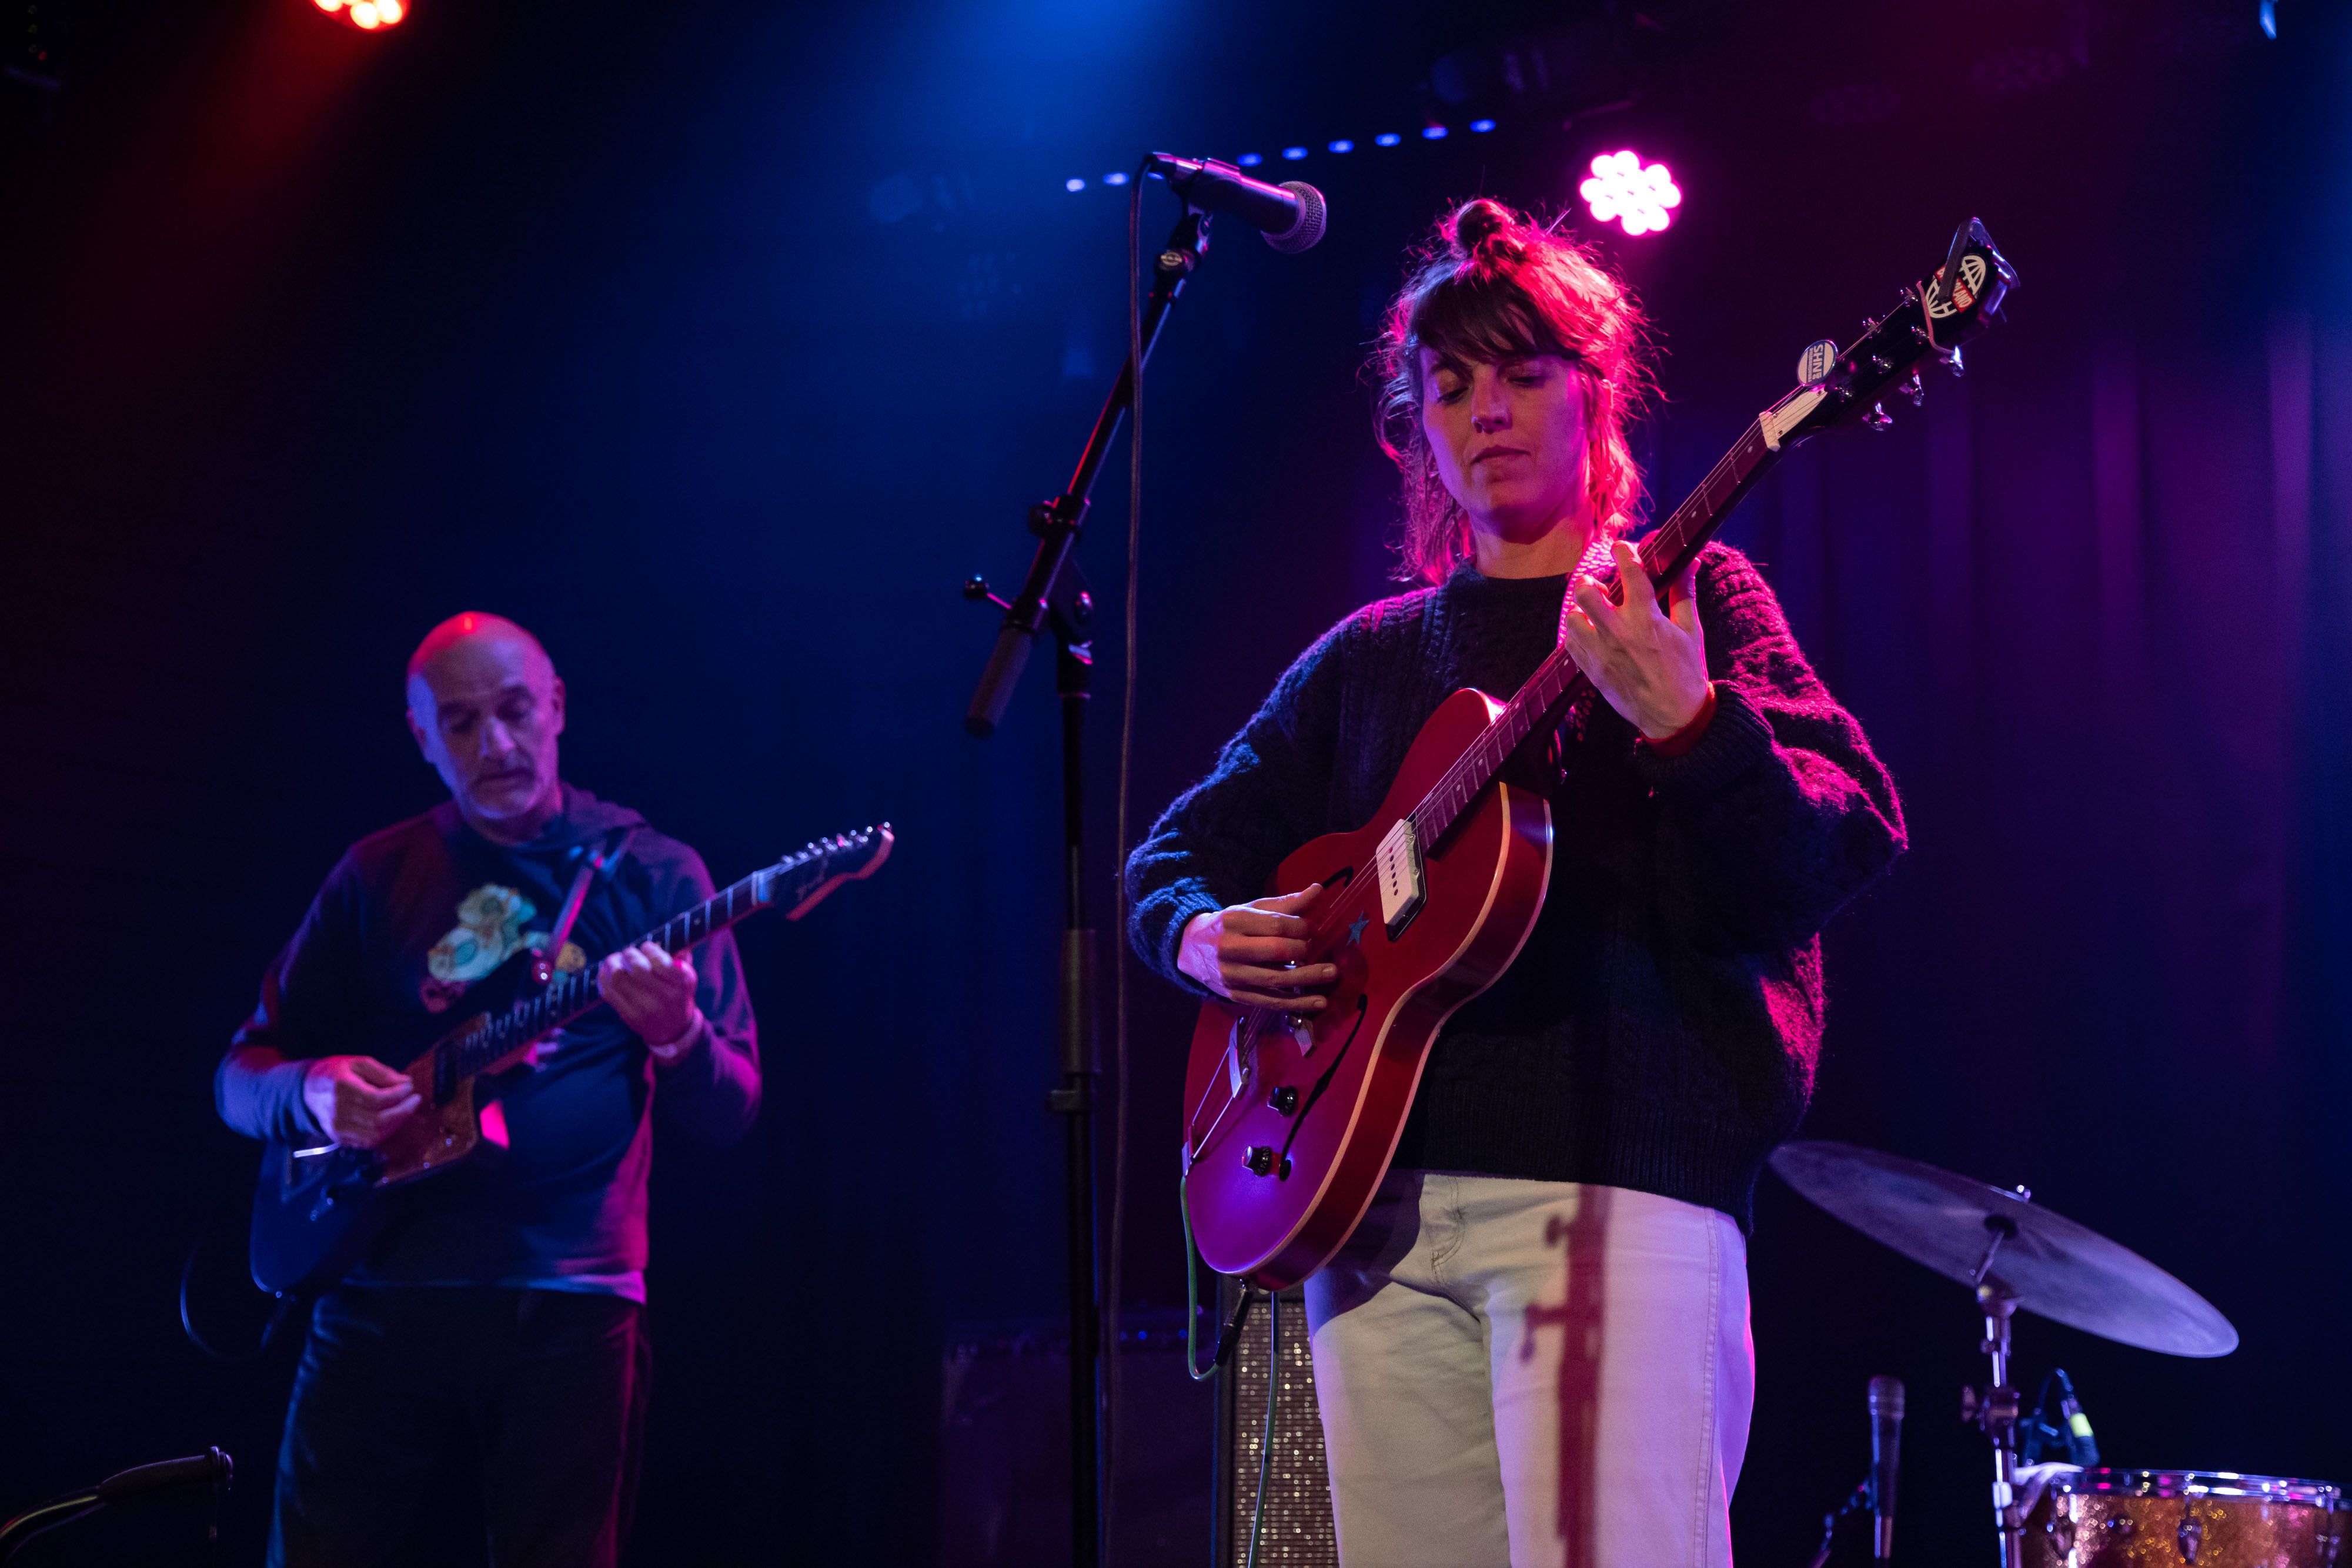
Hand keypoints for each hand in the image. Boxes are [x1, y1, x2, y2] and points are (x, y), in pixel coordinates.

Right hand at [302, 1056, 419, 1148]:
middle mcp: (337, 1111)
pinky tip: (393, 1120)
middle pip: (378, 1120)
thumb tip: (407, 1083)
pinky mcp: (339, 1137)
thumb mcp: (358, 1063)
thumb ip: (383, 1073)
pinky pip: (367, 1141)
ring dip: (397, 1123)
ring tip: (405, 1109)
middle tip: (415, 1099)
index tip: (410, 1087)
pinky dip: (385, 1132)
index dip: (399, 1094)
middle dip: (403, 1110)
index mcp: (341, 1088)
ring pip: (375, 1134)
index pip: (377, 1099)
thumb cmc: (336, 1072)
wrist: (307, 1090)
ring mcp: (337, 1128)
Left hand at [598, 941, 701, 1057]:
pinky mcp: (628, 1015)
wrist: (673, 1030)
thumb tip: (666, 937)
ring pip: (618, 978)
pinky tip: (606, 971)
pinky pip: (608, 992)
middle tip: (629, 953)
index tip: (647, 947)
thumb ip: (680, 956)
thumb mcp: (687, 976)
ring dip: (612, 963)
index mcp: (680, 983)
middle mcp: (663, 997)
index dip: (649, 949)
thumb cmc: (679, 995)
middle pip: (636, 968)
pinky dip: (603, 977)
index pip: (660, 962)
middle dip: (629, 954)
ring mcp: (644, 1008)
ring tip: (615, 959)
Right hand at [1177, 886, 1337, 1011]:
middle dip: (1303, 949)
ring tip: (1331, 973)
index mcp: (1234, 921)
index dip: (1301, 927)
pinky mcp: (1236, 996)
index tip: (1314, 929)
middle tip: (1316, 948)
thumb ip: (1285, 904)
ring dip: (1308, 978)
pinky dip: (1297, 1004)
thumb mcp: (1251, 910)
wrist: (1191, 949)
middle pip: (1276, 951)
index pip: (1275, 924)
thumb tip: (1318, 890)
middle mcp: (1230, 948)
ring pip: (1276, 979)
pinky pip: (1271, 1001)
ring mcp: (1232, 975)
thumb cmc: (1229, 926)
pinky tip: (1318, 1002)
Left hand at [1559, 538, 1712, 739]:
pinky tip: (1591, 634)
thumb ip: (1684, 592)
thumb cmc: (1686, 671)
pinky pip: (1569, 643)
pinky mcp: (1590, 670)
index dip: (1623, 552)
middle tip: (1602, 588)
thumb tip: (1691, 561)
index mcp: (1646, 617)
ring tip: (1594, 614)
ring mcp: (1600, 652)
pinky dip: (1576, 634)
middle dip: (1591, 582)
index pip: (1629, 571)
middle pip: (1587, 591)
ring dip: (1580, 610)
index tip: (1621, 547)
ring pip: (1571, 617)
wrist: (1673, 716)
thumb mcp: (1691, 629)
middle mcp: (1618, 631)